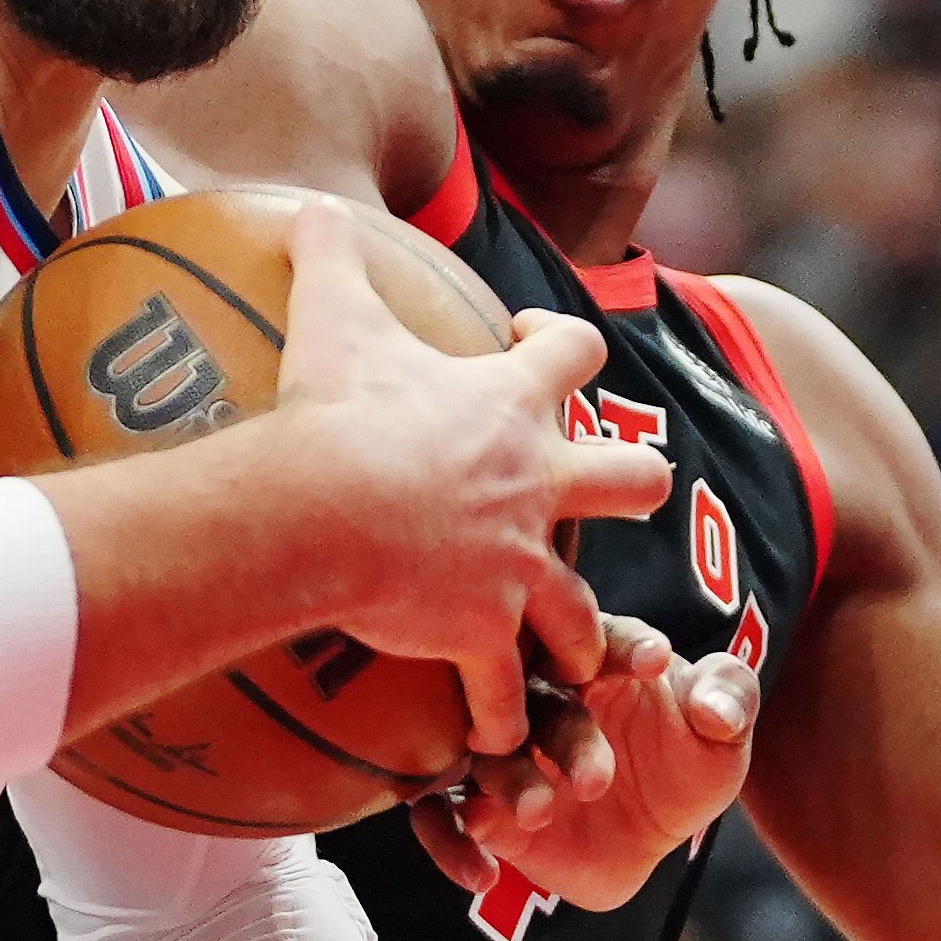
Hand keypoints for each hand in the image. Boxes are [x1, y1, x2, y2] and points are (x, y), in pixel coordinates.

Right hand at [276, 219, 658, 755]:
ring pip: (589, 614)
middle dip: (634, 483)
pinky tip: (483, 742)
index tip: (532, 343)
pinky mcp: (487, 634)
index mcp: (510, 407)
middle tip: (603, 493)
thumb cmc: (333, 408)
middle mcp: (536, 486)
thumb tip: (303, 198)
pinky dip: (497, 722)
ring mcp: (520, 567)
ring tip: (562, 659)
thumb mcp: (331, 311)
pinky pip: (505, 695)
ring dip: (578, 638)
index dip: (566, 342)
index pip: (578, 351)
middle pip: (637, 478)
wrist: (324, 505)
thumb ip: (328, 252)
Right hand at [406, 615, 756, 913]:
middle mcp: (537, 695)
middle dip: (564, 735)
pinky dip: (451, 844)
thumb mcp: (722, 733)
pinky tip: (485, 874)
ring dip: (510, 784)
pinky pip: (440, 819)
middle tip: (598, 779)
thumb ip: (731, 701)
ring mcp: (502, 751)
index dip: (626, 647)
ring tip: (540, 812)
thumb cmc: (683, 761)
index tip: (654, 663)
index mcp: (592, 658)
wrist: (648, 835)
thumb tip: (716, 710)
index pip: (602, 638)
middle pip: (534, 697)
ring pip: (486, 756)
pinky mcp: (479, 806)